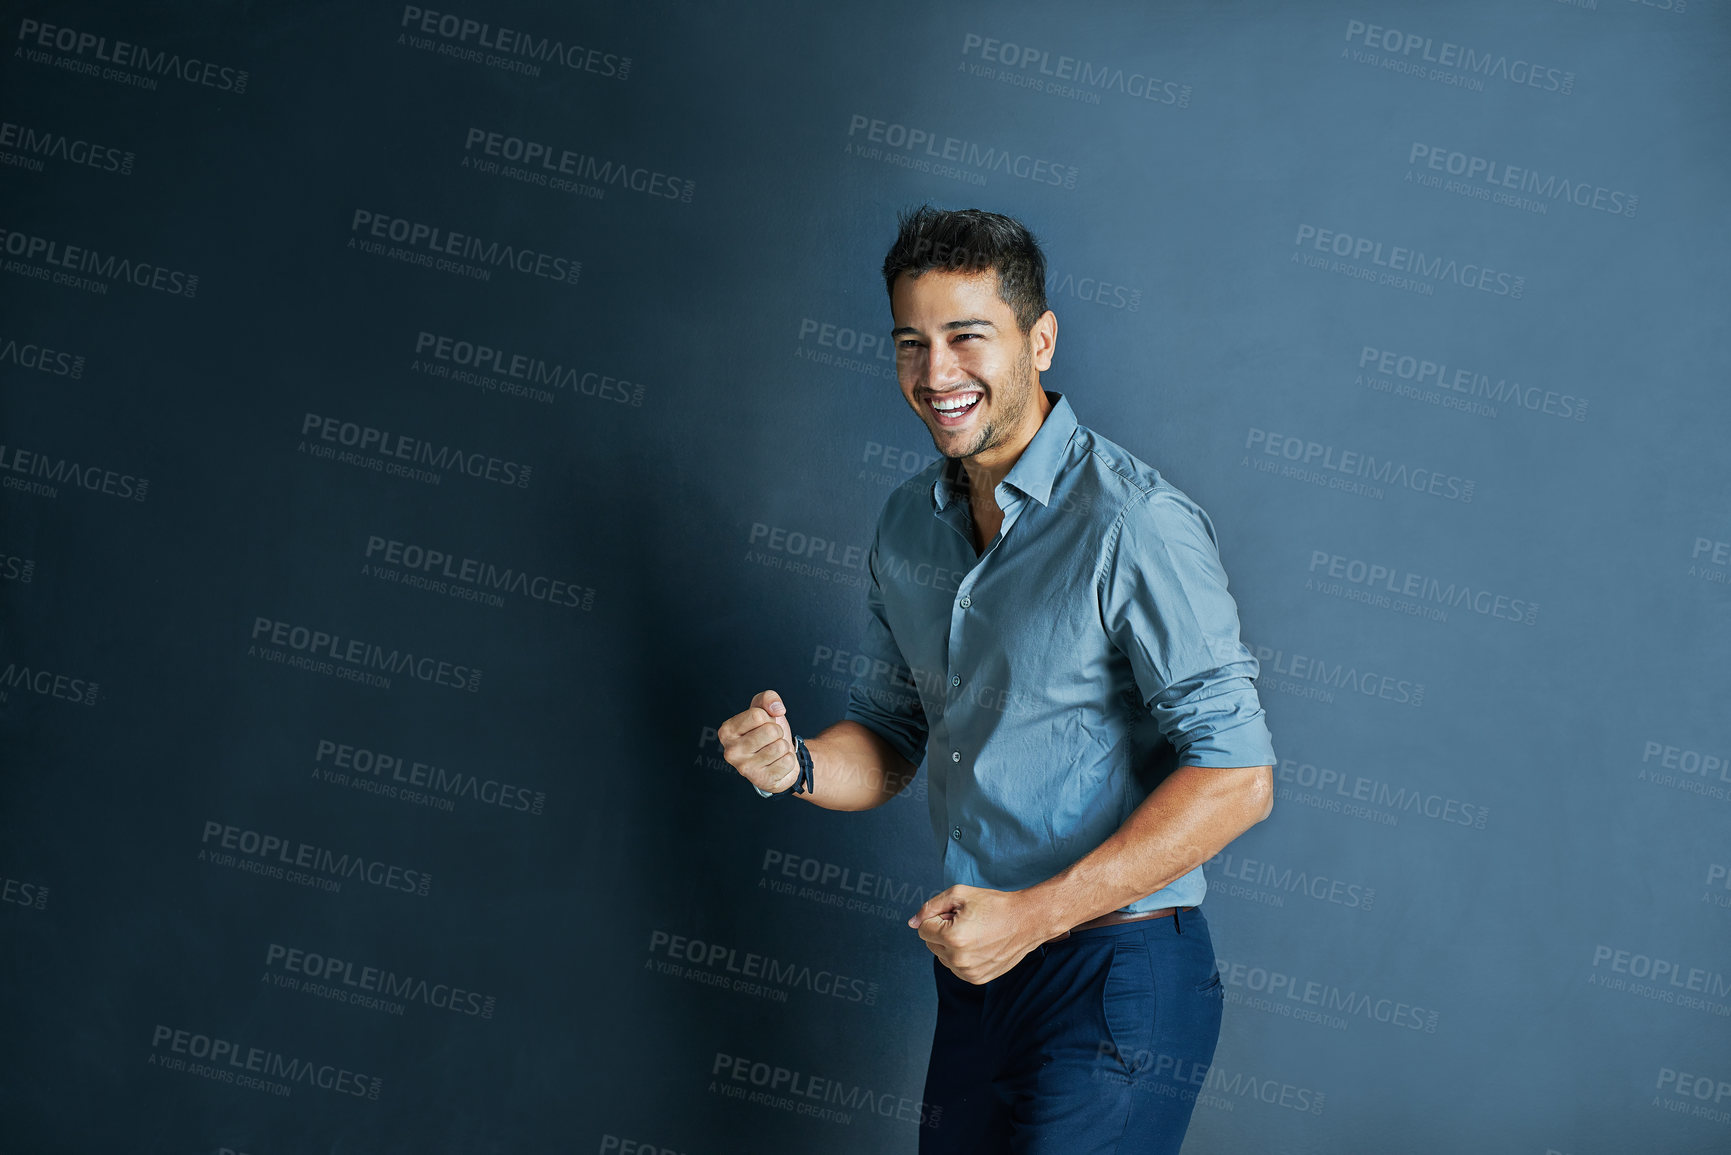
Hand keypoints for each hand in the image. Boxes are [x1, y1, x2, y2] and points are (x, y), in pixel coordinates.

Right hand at [717, 690, 800, 794]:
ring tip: (774, 752)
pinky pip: (788, 762)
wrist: (778, 760)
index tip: (763, 725)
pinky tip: (778, 763)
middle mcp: (730, 751)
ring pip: (780, 746)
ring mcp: (745, 768)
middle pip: (771, 731)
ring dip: (783, 747)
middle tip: (771, 740)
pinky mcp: (761, 781)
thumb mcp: (765, 710)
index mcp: (726, 731)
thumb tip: (777, 709)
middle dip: (777, 732)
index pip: (757, 715)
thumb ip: (768, 698)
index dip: (768, 717)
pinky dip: (789, 760)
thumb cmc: (768, 734)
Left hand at [908, 885, 1063, 984]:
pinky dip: (961, 956)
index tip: (955, 913)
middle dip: (942, 930)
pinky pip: (955, 967)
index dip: (937, 917)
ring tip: (974, 933)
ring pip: (942, 956)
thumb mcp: (959, 894)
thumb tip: (912, 922)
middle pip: (930, 943)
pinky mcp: (977, 979)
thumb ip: (930, 907)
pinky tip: (979, 945)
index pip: (922, 929)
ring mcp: (968, 972)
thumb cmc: (994, 905)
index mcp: (953, 937)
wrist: (1026, 921)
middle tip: (966, 921)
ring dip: (951, 944)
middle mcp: (958, 959)